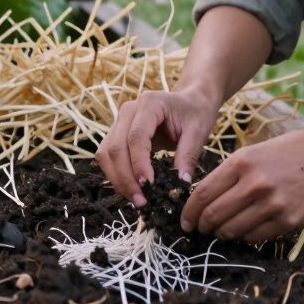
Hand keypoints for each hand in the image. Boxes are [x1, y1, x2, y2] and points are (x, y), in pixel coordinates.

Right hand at [95, 86, 220, 206]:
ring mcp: (119, 121)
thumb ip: (188, 156)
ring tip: (137, 199)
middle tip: (141, 201)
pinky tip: (132, 189)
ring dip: (117, 179)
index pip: (136, 137)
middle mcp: (128, 110)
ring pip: (105, 153)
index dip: (139, 164)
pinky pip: (108, 156)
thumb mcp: (198, 132)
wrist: (191, 101)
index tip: (149, 186)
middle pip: (115, 147)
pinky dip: (116, 175)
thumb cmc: (196, 113)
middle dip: (125, 178)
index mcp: (150, 104)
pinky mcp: (117, 133)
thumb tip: (179, 184)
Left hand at [180, 124, 303, 242]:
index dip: (189, 212)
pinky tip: (247, 228)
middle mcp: (254, 184)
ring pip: (232, 231)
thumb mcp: (254, 151)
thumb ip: (229, 173)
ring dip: (222, 234)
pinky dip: (245, 236)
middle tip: (201, 229)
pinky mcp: (287, 221)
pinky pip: (255, 237)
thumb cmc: (290, 151)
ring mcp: (272, 204)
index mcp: (241, 162)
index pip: (202, 194)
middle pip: (213, 216)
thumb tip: (204, 199)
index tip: (185, 221)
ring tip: (222, 230)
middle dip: (202, 226)